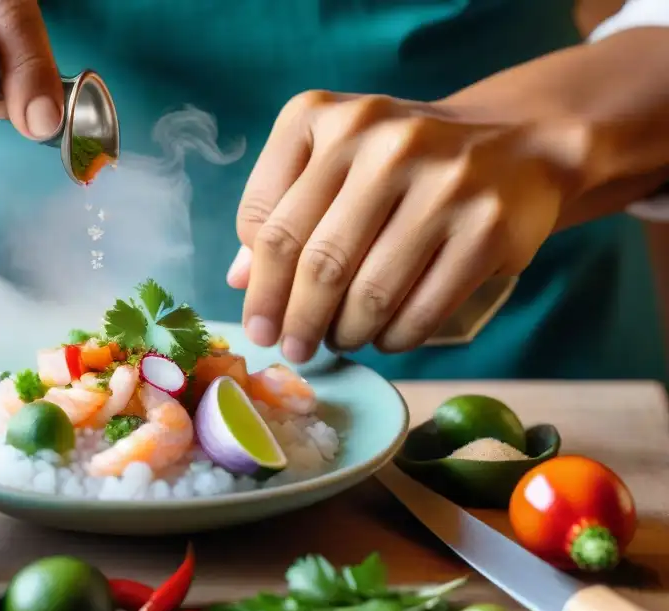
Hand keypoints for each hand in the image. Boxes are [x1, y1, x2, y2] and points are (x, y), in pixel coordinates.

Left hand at [231, 91, 574, 361]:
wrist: (514, 144)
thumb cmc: (398, 165)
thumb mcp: (332, 164)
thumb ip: (283, 212)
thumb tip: (239, 280)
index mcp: (321, 117)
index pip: (268, 221)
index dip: (258, 287)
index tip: (258, 325)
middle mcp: (381, 139)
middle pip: (316, 261)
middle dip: (296, 320)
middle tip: (292, 350)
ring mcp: (441, 180)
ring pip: (367, 292)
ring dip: (345, 333)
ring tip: (340, 340)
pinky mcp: (486, 226)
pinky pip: (421, 309)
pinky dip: (394, 338)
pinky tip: (385, 337)